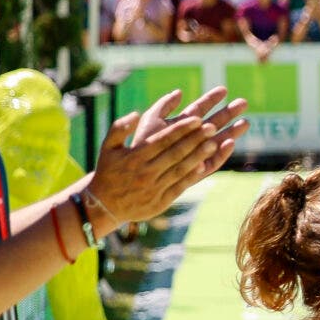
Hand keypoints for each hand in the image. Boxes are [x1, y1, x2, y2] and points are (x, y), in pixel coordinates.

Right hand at [89, 88, 248, 226]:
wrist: (104, 205)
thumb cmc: (108, 171)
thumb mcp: (107, 148)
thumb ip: (119, 128)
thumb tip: (136, 113)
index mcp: (135, 156)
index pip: (163, 139)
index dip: (181, 129)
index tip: (198, 119)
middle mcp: (146, 171)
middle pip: (175, 152)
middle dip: (195, 139)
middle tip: (212, 127)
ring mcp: (155, 186)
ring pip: (181, 168)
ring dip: (198, 156)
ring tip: (214, 143)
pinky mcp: (161, 200)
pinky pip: (180, 186)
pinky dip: (192, 176)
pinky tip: (204, 165)